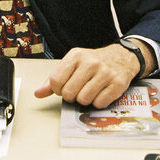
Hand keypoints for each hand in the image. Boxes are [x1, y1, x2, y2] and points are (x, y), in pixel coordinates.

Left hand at [34, 40, 152, 108]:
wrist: (121, 57)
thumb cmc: (94, 62)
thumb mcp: (72, 64)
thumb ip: (54, 79)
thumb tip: (38, 93)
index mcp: (76, 56)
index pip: (55, 81)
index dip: (58, 89)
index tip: (65, 86)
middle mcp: (90, 62)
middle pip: (69, 93)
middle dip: (72, 96)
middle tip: (79, 89)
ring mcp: (105, 73)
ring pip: (84, 100)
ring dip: (85, 100)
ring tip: (90, 90)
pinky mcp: (117, 83)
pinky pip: (99, 103)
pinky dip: (99, 102)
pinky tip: (101, 92)